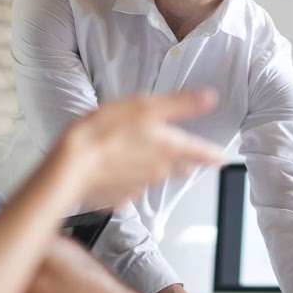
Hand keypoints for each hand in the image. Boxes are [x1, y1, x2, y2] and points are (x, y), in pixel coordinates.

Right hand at [59, 90, 223, 210]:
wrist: (70, 167)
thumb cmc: (104, 133)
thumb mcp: (145, 107)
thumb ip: (180, 104)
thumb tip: (210, 97)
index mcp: (168, 148)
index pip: (201, 152)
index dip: (213, 153)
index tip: (222, 158)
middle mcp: (158, 170)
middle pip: (178, 166)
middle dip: (183, 162)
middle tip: (185, 158)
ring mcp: (138, 186)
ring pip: (153, 176)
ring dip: (153, 168)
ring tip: (144, 157)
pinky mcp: (117, 196)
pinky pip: (127, 187)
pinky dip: (125, 178)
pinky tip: (114, 168)